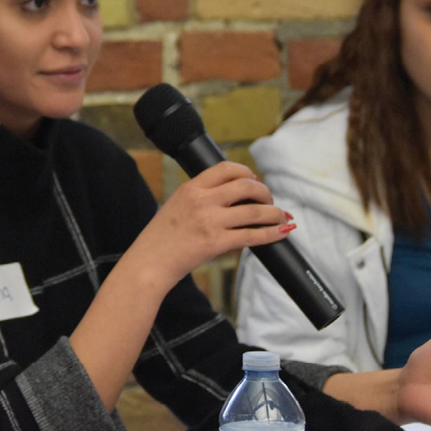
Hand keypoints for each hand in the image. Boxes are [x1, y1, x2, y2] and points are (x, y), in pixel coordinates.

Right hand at [129, 161, 290, 291]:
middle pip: (246, 186)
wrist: (149, 262)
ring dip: (275, 213)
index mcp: (191, 187)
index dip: (246, 172)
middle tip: (268, 201)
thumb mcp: (177, 205)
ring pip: (255, 211)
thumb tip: (233, 197)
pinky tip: (281, 232)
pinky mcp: (217, 242)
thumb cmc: (161, 237)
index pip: (226, 168)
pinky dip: (272, 233)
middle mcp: (202, 200)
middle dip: (264, 192)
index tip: (254, 180)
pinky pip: (253, 235)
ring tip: (281, 217)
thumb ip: (201, 197)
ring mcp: (210, 221)